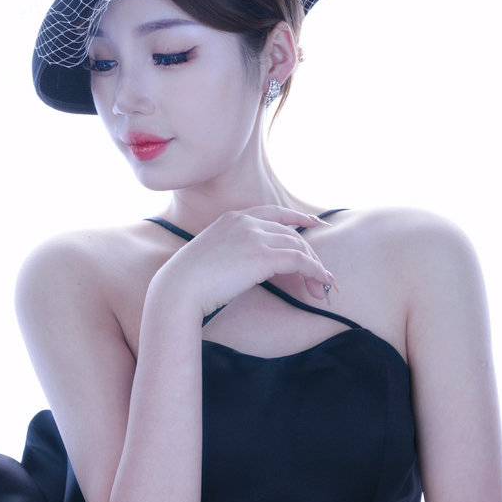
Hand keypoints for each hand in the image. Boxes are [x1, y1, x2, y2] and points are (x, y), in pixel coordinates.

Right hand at [152, 205, 337, 318]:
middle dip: (310, 254)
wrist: (179, 288)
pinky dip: (315, 271)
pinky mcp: (263, 256)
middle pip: (291, 233)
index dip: (298, 217)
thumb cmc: (188, 281)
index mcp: (232, 218)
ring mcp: (255, 236)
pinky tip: (320, 283)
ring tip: (322, 286)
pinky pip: (300, 260)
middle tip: (321, 275)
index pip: (274, 212)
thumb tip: (249, 266)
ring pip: (298, 246)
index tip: (314, 223)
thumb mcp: (211, 255)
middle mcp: (246, 222)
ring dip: (315, 267)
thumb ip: (232, 250)